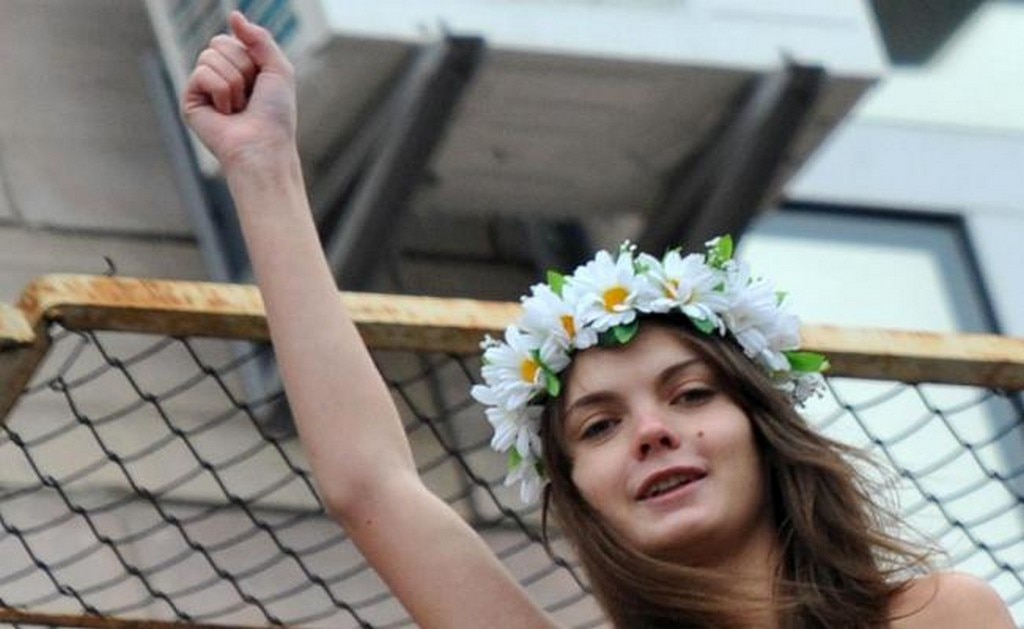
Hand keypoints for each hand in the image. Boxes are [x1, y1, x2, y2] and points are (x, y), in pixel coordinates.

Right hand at [183, 11, 296, 169]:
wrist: (264, 146)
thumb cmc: (275, 114)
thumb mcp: (278, 69)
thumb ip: (260, 38)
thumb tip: (233, 15)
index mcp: (238, 67)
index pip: (232, 37)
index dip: (251, 56)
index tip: (261, 82)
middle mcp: (218, 76)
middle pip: (219, 42)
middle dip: (242, 67)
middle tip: (250, 97)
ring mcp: (202, 88)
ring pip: (210, 56)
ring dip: (234, 83)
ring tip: (239, 108)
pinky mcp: (190, 101)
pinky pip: (202, 73)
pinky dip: (221, 91)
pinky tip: (225, 113)